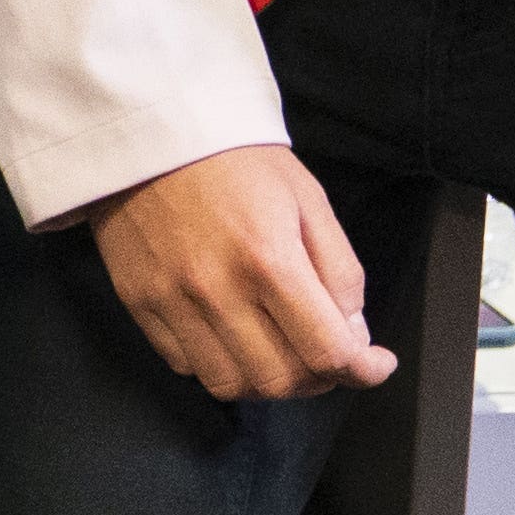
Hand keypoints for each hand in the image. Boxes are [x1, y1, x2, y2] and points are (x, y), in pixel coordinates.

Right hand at [92, 143, 395, 400]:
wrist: (152, 130)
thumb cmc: (235, 159)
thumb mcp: (308, 200)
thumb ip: (339, 270)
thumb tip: (353, 334)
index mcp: (269, 258)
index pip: (327, 352)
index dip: (363, 371)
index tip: (374, 365)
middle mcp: (218, 288)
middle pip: (280, 380)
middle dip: (318, 379)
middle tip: (327, 356)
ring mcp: (172, 300)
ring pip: (230, 384)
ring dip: (267, 381)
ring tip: (280, 352)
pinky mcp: (139, 302)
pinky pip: (185, 364)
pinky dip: (218, 364)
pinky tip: (232, 335)